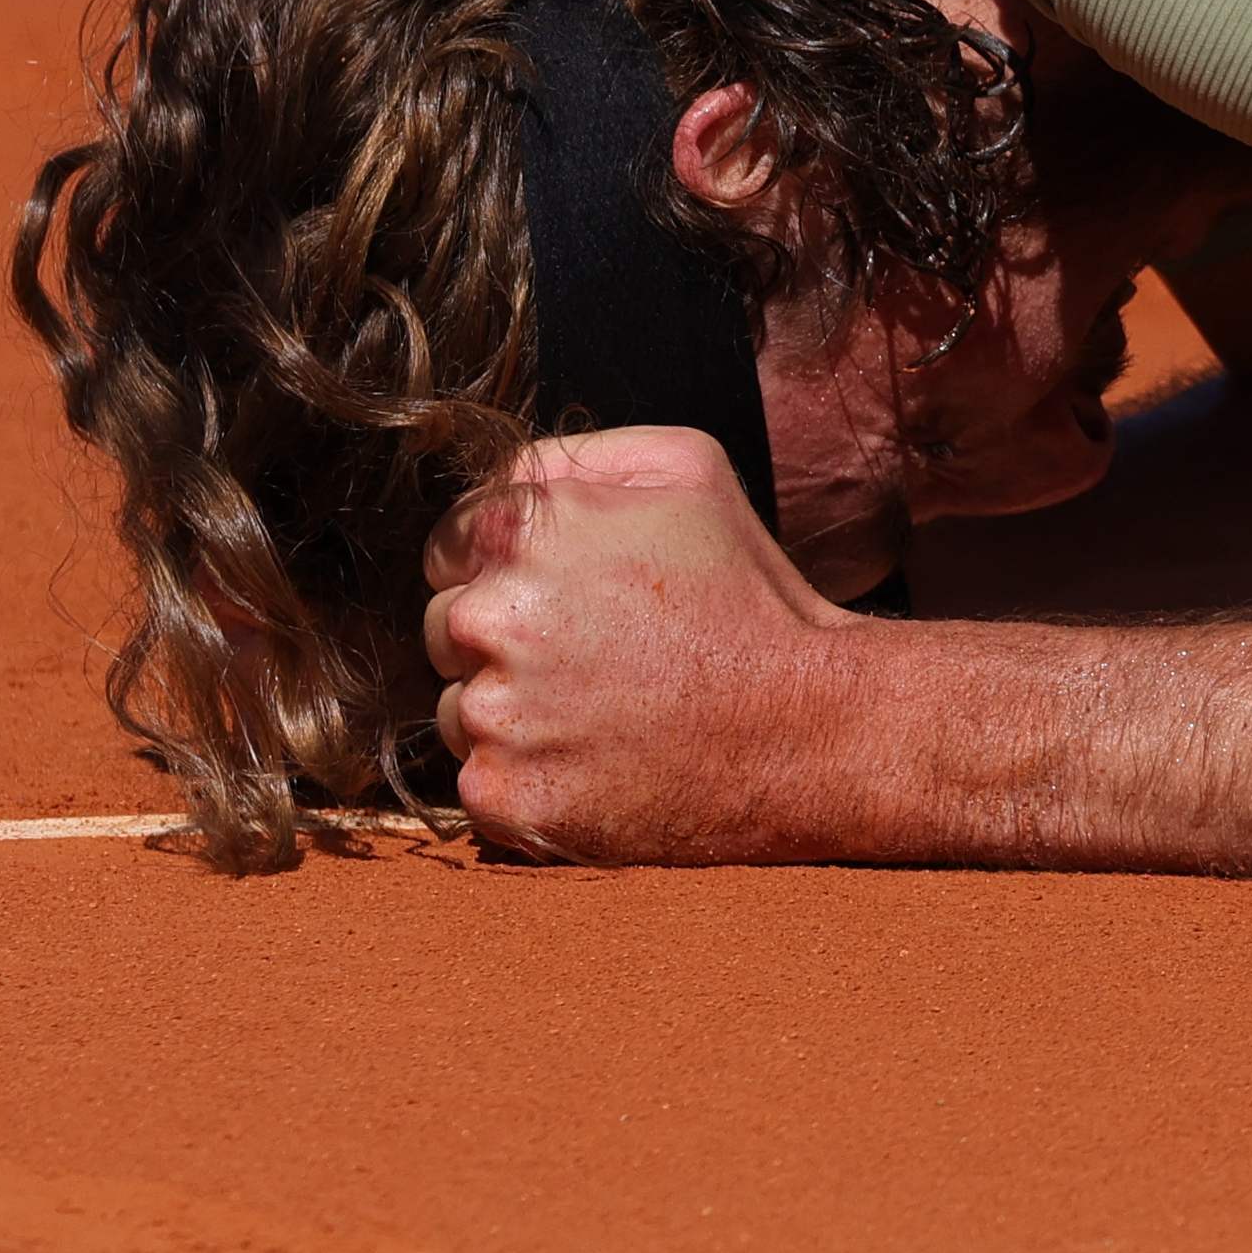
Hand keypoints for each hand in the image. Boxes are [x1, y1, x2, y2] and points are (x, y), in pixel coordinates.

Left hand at [422, 428, 860, 862]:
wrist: (807, 726)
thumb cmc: (749, 594)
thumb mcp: (689, 470)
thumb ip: (576, 456)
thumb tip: (504, 479)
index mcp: (522, 531)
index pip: (447, 547)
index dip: (503, 568)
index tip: (562, 596)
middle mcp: (486, 619)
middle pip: (445, 629)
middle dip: (503, 640)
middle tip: (597, 657)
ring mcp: (490, 715)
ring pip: (460, 710)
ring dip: (513, 712)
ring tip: (606, 712)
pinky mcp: (503, 795)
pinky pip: (481, 782)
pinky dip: (529, 777)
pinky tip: (599, 762)